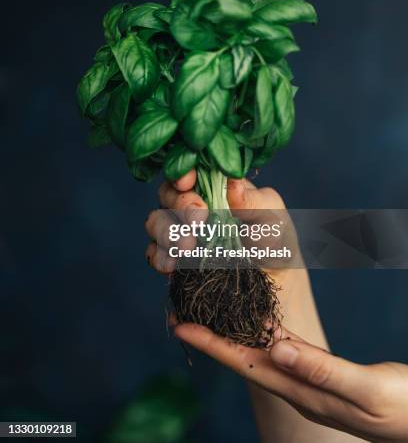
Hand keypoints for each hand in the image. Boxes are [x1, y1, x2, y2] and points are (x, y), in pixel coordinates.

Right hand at [144, 169, 298, 289]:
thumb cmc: (275, 244)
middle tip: (199, 220)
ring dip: (167, 231)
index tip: (187, 181)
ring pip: (156, 221)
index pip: (193, 170)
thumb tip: (232, 185)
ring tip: (187, 246)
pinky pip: (155, 253)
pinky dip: (160, 256)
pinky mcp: (174, 259)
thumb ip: (255, 202)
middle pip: (169, 193)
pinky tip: (173, 265)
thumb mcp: (274, 220)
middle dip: (180, 204)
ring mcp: (182, 232)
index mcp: (217, 187)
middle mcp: (194, 205)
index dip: (184, 171)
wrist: (273, 287)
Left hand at [172, 321, 407, 442]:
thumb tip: (277, 348)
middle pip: (243, 356)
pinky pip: (280, 345)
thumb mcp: (364, 389)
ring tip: (209, 309)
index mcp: (302, 391)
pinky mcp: (319, 370)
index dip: (211, 345)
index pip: (245, 364)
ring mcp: (307, 378)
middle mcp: (297, 384)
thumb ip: (322, 371)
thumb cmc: (401, 408)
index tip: (180, 326)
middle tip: (182, 311)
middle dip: (211, 335)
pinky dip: (261, 328)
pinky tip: (255, 317)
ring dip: (231, 331)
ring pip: (259, 349)